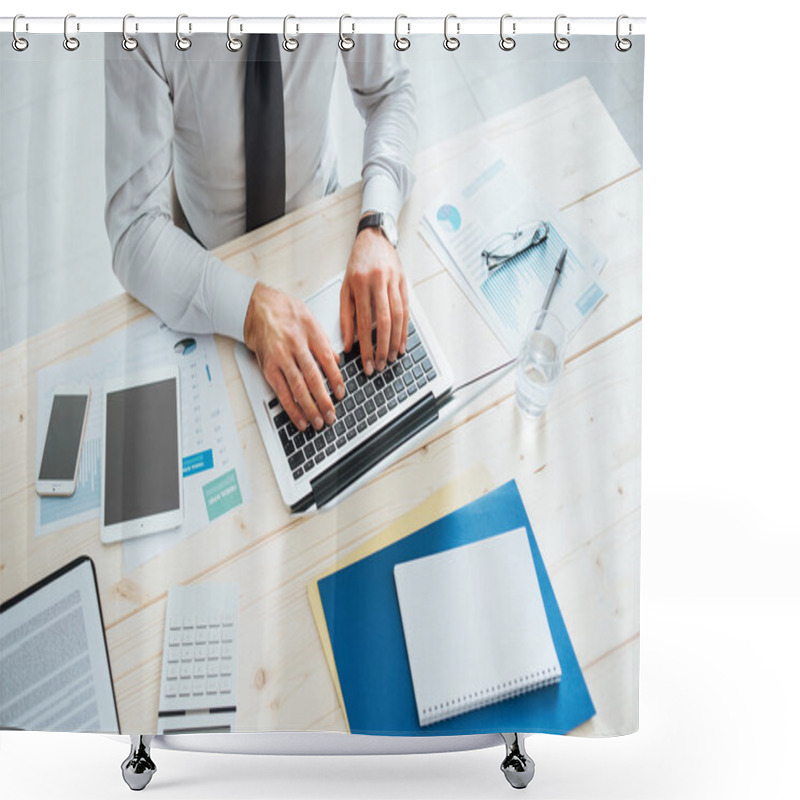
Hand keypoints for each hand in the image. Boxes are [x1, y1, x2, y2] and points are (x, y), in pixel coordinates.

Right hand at [244, 282, 344, 430]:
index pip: (327, 360)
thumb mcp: (310, 318)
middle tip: (331, 415)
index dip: (336, 379)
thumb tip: (337, 362)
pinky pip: (281, 391)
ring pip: (297, 387)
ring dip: (309, 408)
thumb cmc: (284, 311)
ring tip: (318, 422)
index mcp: (310, 332)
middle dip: (324, 400)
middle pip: (313, 377)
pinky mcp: (268, 366)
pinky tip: (299, 418)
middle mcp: (295, 345)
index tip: (341, 393)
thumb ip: (324, 341)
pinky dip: (291, 407)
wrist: (256, 306)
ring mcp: (280, 357)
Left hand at [340, 225, 408, 374]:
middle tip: (380, 365)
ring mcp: (394, 282)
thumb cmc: (357, 265)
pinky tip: (402, 343)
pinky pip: (406, 310)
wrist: (375, 238)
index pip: (363, 323)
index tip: (366, 363)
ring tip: (392, 357)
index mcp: (360, 284)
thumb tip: (348, 344)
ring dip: (396, 341)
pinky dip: (405, 330)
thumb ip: (346, 316)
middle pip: (383, 322)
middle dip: (382, 348)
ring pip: (398, 317)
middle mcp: (378, 282)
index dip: (366, 346)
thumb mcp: (345, 288)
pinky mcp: (404, 283)